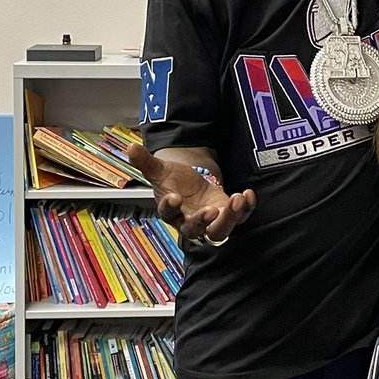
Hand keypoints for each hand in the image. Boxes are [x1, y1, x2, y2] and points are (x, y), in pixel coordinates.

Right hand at [127, 144, 255, 243]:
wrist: (191, 185)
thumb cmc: (174, 182)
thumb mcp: (160, 170)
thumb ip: (145, 162)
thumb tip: (130, 148)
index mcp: (170, 211)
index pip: (168, 213)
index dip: (170, 207)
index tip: (174, 197)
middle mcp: (189, 221)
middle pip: (195, 230)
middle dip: (203, 221)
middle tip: (211, 210)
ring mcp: (210, 221)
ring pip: (219, 231)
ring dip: (230, 218)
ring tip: (237, 198)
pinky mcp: (227, 215)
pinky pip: (238, 218)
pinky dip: (246, 209)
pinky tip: (248, 194)